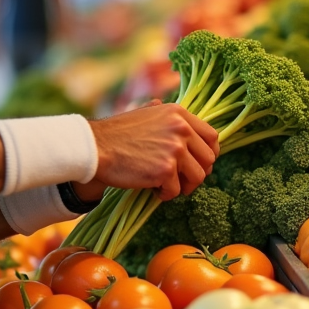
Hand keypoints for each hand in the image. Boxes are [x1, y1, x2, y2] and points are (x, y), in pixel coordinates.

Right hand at [87, 102, 218, 201]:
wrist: (96, 147)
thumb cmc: (117, 133)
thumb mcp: (144, 113)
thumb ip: (162, 114)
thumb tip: (172, 115)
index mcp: (179, 113)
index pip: (212, 137)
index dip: (209, 154)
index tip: (199, 164)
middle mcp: (181, 128)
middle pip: (208, 159)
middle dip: (196, 173)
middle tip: (180, 180)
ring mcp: (175, 149)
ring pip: (197, 177)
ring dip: (183, 186)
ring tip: (165, 185)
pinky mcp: (165, 169)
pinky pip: (176, 190)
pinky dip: (165, 194)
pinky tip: (152, 188)